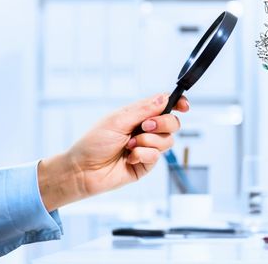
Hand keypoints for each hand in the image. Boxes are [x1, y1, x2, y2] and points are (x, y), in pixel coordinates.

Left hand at [37, 94, 188, 211]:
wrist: (83, 170)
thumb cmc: (94, 142)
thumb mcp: (118, 120)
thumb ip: (143, 109)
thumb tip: (164, 98)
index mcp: (139, 115)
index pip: (164, 106)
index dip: (177, 104)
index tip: (184, 106)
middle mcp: (146, 130)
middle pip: (172, 123)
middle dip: (162, 124)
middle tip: (143, 127)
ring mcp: (147, 147)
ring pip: (167, 140)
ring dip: (148, 141)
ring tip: (129, 146)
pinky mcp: (146, 164)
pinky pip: (157, 156)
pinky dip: (143, 155)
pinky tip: (129, 158)